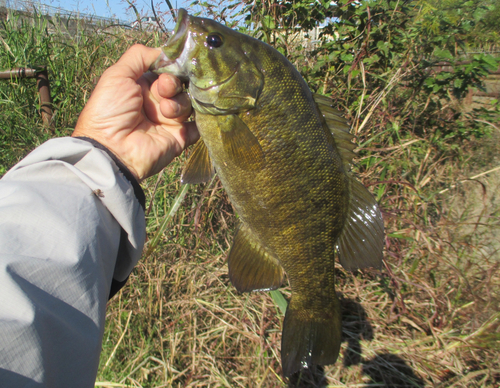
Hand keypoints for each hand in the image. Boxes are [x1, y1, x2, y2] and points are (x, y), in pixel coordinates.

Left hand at [72, 44, 197, 180]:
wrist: (112, 149)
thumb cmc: (110, 110)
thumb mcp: (117, 75)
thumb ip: (139, 56)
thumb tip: (164, 51)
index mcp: (143, 87)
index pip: (166, 71)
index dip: (170, 68)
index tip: (168, 70)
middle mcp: (157, 103)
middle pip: (179, 86)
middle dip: (173, 85)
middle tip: (164, 90)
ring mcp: (170, 121)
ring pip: (188, 103)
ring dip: (178, 104)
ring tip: (164, 112)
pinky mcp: (180, 138)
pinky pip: (198, 127)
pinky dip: (199, 121)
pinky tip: (188, 119)